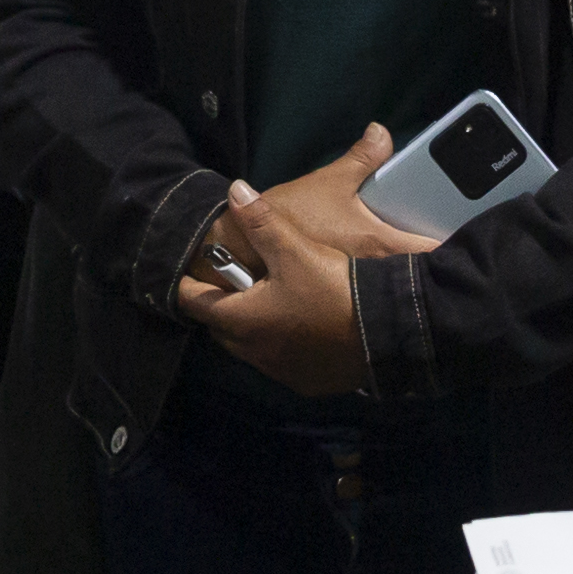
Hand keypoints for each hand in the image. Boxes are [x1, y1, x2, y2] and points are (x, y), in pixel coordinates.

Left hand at [184, 128, 420, 399]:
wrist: (386, 330)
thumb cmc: (332, 287)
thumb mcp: (294, 250)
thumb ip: (261, 222)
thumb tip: (234, 190)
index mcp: (242, 319)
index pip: (195, 302)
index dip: (187, 285)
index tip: (186, 273)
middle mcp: (254, 352)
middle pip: (221, 328)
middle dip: (221, 306)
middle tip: (231, 282)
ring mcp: (281, 372)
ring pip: (250, 348)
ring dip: (251, 328)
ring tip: (266, 302)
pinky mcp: (307, 383)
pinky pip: (280, 364)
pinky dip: (280, 347)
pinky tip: (299, 330)